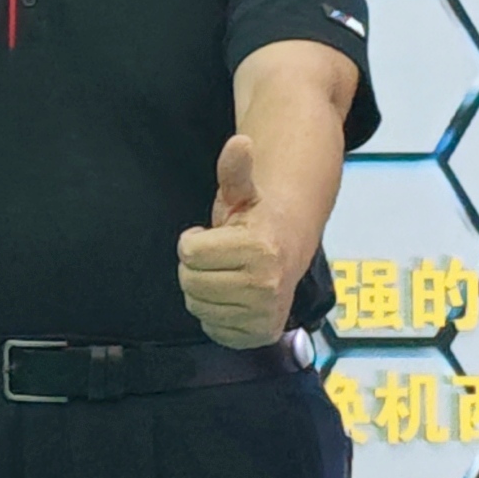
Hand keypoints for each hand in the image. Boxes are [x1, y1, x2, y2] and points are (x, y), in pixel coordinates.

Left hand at [175, 137, 297, 350]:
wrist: (290, 248)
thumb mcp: (242, 191)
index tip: (215, 234)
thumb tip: (240, 142)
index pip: (188, 252)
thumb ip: (234, 170)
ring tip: (228, 274)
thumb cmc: (257, 218)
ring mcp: (265, 314)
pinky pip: (212, 330)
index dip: (194, 240)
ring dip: (204, 290)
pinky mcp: (260, 334)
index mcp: (260, 249)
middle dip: (196, 266)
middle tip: (220, 256)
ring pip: (197, 306)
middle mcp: (266, 286)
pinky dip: (215, 314)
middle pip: (189, 282)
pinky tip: (233, 297)